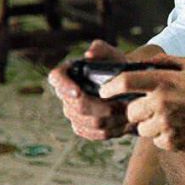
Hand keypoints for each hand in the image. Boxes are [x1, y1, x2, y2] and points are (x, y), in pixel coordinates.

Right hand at [47, 40, 163, 140]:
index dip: (65, 87)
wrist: (127, 88)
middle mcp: (66, 94)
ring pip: (88, 123)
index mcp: (69, 73)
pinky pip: (93, 134)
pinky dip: (111, 130)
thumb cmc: (118, 68)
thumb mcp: (114, 56)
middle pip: (77, 106)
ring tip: (128, 113)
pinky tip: (124, 123)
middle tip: (122, 105)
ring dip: (111, 119)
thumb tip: (89, 54)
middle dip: (101, 107)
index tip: (78, 93)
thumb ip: (102, 50)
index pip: (56, 78)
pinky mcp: (82, 127)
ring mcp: (72, 112)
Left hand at [100, 55, 184, 153]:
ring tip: (171, 120)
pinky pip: (156, 142)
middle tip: (153, 110)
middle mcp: (162, 102)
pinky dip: (164, 138)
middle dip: (138, 112)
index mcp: (163, 81)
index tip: (104, 91)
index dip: (110, 87)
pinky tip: (180, 130)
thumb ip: (165, 61)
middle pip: (131, 111)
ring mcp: (166, 124)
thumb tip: (144, 61)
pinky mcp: (172, 142)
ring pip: (141, 129)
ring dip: (151, 126)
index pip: (125, 82)